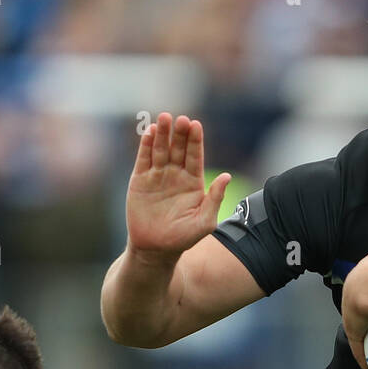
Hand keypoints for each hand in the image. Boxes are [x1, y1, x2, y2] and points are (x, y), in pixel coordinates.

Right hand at [126, 113, 231, 259]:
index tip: (196, 125)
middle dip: (179, 133)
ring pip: (160, 149)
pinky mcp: (140, 179)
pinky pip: (143, 158)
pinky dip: (146, 145)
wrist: (155, 250)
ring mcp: (157, 175)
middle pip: (178, 148)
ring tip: (164, 118)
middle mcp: (175, 174)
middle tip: (181, 119)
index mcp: (193, 181)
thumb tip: (227, 176)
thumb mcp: (204, 222)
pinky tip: (150, 132)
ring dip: (163, 134)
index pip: (194, 155)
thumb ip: (215, 199)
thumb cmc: (183, 238)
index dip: (195, 140)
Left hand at [341, 244, 367, 368]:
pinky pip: (360, 348)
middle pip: (357, 312)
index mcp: (356, 282)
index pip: (359, 289)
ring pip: (358, 332)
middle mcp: (349, 300)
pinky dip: (365, 358)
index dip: (367, 294)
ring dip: (365, 341)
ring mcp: (350, 317)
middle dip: (363, 319)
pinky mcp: (353, 332)